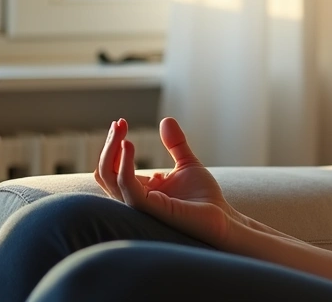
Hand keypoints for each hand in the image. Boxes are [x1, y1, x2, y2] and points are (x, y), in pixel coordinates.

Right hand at [93, 117, 238, 248]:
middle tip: (118, 122)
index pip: (113, 167)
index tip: (120, 122)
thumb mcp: (187, 163)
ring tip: (121, 130)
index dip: (114, 144)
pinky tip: (128, 145)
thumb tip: (165, 119)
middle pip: (105, 172)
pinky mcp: (149, 208)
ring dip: (112, 151)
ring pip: (109, 178)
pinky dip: (124, 165)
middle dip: (109, 145)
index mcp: (140, 189)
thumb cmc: (204, 196)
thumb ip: (175, 144)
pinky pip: (127, 187)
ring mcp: (139, 204)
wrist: (222, 216)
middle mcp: (134, 198)